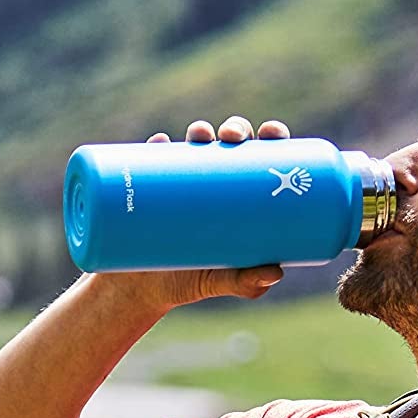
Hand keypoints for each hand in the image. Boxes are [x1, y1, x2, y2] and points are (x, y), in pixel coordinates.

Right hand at [99, 114, 290, 311]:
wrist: (143, 289)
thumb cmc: (192, 280)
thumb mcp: (221, 282)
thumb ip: (246, 283)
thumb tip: (274, 273)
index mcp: (240, 194)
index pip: (262, 156)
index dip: (271, 135)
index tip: (273, 133)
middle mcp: (213, 180)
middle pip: (230, 142)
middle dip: (236, 128)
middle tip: (232, 138)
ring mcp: (181, 180)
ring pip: (194, 143)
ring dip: (200, 130)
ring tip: (200, 137)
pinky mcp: (149, 187)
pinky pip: (153, 158)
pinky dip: (157, 147)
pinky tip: (161, 143)